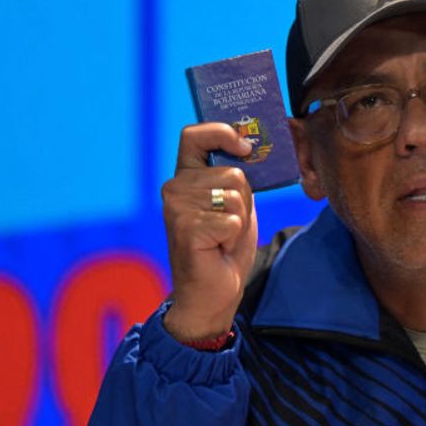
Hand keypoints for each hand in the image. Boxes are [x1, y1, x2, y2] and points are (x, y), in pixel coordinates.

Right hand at [161, 123, 257, 340]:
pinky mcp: (186, 228)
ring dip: (239, 221)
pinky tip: (218, 248)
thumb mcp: (235, 204)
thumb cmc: (224, 248)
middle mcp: (175, 188)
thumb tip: (249, 147)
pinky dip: (234, 237)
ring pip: (236, 196)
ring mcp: (177, 208)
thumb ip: (236, 178)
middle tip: (228, 226)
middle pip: (233, 173)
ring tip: (222, 238)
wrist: (212, 293)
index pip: (194, 135)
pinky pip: (233, 220)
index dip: (222, 133)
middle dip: (244, 201)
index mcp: (185, 177)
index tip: (245, 148)